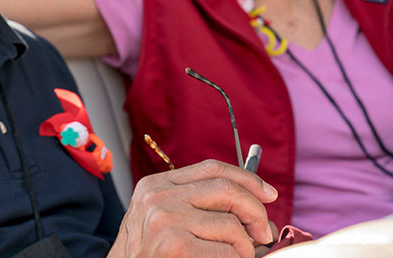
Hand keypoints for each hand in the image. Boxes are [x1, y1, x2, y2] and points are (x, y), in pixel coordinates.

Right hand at [108, 159, 277, 257]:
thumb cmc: (148, 254)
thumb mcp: (163, 219)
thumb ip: (198, 206)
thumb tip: (256, 210)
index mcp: (157, 184)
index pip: (211, 168)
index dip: (246, 178)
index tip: (268, 193)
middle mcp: (158, 196)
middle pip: (226, 189)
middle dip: (255, 211)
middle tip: (263, 233)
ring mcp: (164, 220)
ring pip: (231, 225)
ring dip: (245, 248)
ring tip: (238, 257)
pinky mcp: (173, 246)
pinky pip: (226, 253)